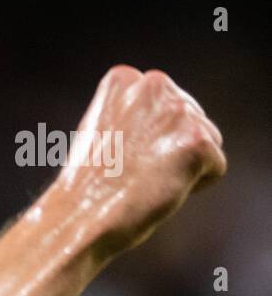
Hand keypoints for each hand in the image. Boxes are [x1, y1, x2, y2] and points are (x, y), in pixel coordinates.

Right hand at [56, 65, 226, 257]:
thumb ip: (135, 115)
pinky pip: (215, 168)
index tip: (120, 155)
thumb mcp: (102, 131)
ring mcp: (178, 110)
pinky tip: (159, 189)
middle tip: (132, 171)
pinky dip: (193, 186)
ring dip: (182, 166)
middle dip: (170, 149)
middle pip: (192, 118)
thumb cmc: (87, 185)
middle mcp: (153, 84)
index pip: (165, 103)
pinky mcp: (197, 141)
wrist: (79, 216)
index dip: (148, 137)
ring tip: (144, 180)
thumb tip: (164, 125)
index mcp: (124, 79)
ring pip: (208, 141)